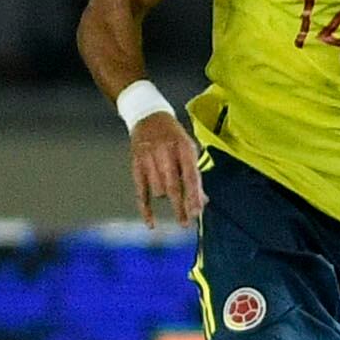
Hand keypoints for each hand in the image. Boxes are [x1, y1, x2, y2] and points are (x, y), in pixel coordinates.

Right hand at [129, 111, 205, 227]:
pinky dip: (146, 209)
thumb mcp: (188, 149)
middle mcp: (165, 152)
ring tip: (169, 191)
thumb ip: (195, 174)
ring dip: (166, 197)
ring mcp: (149, 158)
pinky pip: (141, 192)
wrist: (148, 116)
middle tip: (186, 223)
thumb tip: (203, 201)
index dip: (194, 196)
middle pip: (173, 187)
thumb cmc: (173, 137)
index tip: (197, 213)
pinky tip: (151, 223)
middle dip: (180, 207)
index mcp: (183, 147)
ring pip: (158, 191)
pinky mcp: (136, 164)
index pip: (190, 176)